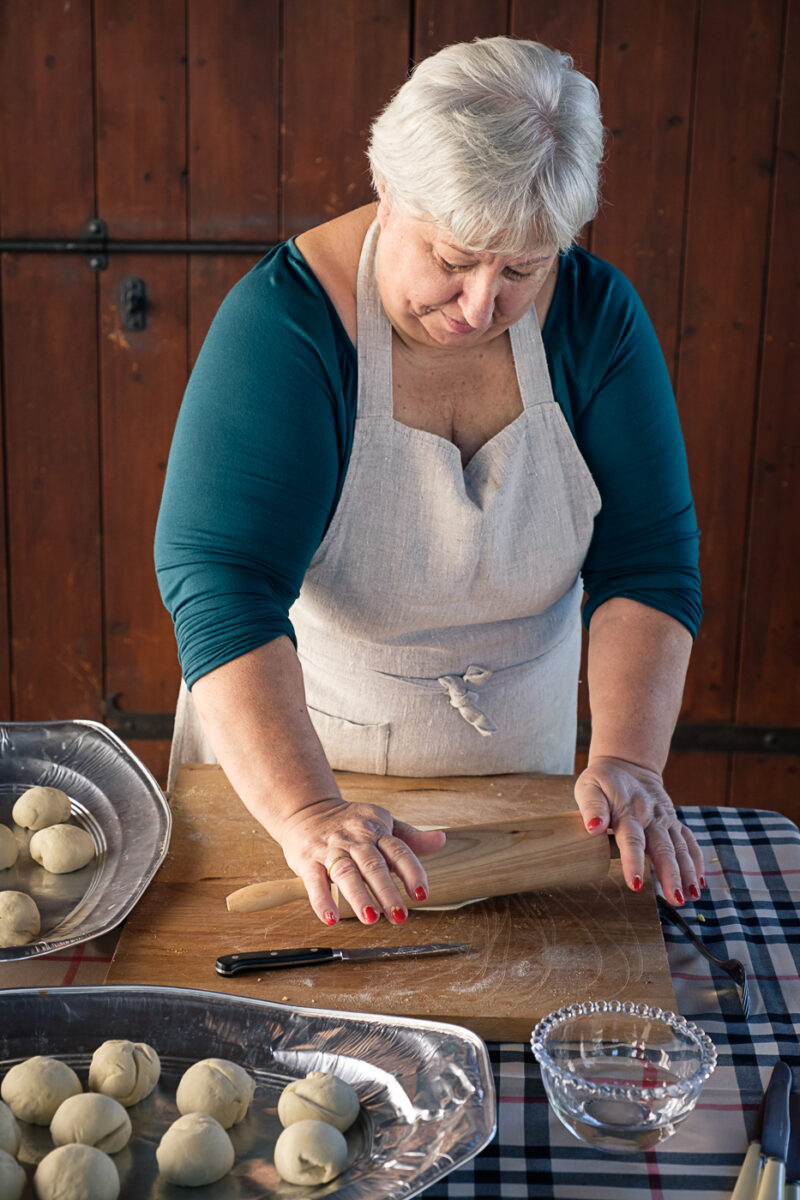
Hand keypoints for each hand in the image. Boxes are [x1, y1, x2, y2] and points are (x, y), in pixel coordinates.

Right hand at [275, 797, 446, 926]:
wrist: (307, 809)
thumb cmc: (350, 822)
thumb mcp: (382, 823)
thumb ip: (410, 838)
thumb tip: (441, 839)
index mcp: (377, 831)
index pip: (398, 850)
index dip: (411, 871)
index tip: (422, 894)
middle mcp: (355, 840)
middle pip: (373, 865)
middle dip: (387, 891)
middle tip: (400, 916)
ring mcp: (331, 849)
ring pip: (346, 873)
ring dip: (358, 896)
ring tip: (371, 918)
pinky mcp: (308, 860)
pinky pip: (314, 881)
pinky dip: (322, 900)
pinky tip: (331, 917)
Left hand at [574, 756, 704, 903]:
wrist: (627, 764)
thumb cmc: (604, 781)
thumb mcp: (589, 787)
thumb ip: (592, 807)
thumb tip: (593, 828)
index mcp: (627, 811)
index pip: (632, 839)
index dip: (634, 862)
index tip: (635, 884)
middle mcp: (651, 816)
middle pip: (663, 848)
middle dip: (670, 874)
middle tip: (676, 898)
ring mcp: (665, 820)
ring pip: (680, 847)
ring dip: (687, 872)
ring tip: (692, 896)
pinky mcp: (673, 822)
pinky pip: (689, 841)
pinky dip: (696, 861)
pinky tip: (699, 881)